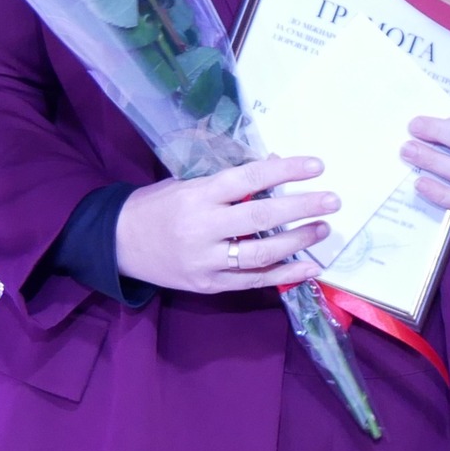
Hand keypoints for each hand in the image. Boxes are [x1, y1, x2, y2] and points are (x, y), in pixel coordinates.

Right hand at [116, 154, 338, 294]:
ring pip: (260, 253)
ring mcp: (205, 260)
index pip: (248, 179)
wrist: (117, 244)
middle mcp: (202, 228)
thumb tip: (276, 166)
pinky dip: (283, 274)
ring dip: (298, 242)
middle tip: (333, 200)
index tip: (317, 166)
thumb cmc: (157, 206)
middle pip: (260, 218)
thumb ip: (230, 181)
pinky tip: (309, 267)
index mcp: (198, 195)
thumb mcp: (188, 183)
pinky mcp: (208, 285)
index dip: (285, 171)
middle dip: (301, 208)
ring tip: (322, 229)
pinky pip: (252, 281)